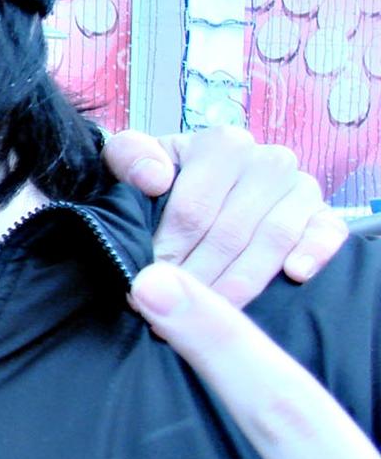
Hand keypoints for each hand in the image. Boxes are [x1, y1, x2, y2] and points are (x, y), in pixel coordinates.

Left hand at [103, 127, 347, 306]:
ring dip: (239, 282)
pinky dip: (312, 252)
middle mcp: (267, 160)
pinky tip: (293, 274)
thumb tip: (154, 178)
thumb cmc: (166, 181)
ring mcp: (299, 187)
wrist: (204, 190)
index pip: (192, 210)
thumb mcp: (134, 162)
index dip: (166, 252)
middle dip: (195, 278)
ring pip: (272, 240)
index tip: (144, 282)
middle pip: (229, 233)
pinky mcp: (322, 214)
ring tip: (209, 310)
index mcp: (222, 145)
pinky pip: (327, 233)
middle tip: (168, 313)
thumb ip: (130, 158)